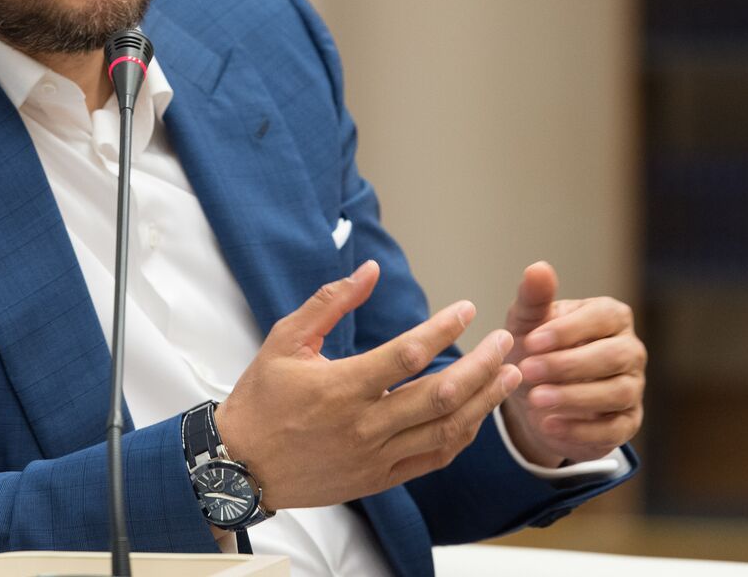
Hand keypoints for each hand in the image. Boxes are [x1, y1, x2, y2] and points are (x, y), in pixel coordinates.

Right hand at [215, 260, 522, 511]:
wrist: (238, 467)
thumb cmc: (261, 399)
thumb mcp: (285, 340)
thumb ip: (330, 301)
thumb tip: (370, 269)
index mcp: (342, 387)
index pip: (408, 354)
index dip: (444, 329)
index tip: (466, 309)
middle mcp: (364, 425)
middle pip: (440, 394)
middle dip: (482, 365)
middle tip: (505, 342)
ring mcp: (375, 457)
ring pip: (445, 430)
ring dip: (484, 402)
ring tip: (509, 377)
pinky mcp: (378, 479)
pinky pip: (432, 458)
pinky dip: (461, 436)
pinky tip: (477, 415)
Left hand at [500, 261, 644, 466]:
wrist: (535, 399)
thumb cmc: (535, 350)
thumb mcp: (527, 323)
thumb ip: (534, 298)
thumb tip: (538, 268)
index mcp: (611, 317)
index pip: (601, 318)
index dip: (567, 330)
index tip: (531, 341)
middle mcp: (629, 350)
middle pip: (613, 356)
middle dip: (568, 365)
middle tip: (528, 371)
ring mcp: (632, 387)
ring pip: (616, 393)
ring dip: (574, 397)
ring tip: (535, 400)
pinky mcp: (626, 423)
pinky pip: (613, 429)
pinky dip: (580, 430)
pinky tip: (548, 426)